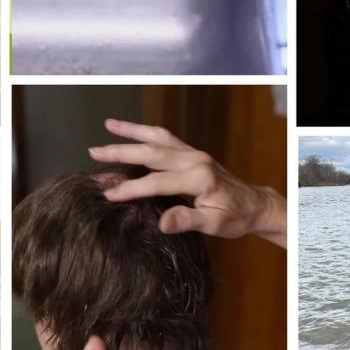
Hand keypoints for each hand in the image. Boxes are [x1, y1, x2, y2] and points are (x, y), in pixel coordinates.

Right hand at [88, 118, 286, 247]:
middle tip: (94, 152)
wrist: (255, 204)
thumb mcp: (215, 225)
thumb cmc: (235, 217)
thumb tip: (162, 223)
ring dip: (131, 131)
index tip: (109, 194)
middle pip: (151, 153)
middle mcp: (194, 159)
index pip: (156, 182)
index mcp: (198, 178)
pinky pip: (165, 137)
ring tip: (108, 125)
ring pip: (157, 138)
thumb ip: (188, 220)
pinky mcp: (192, 152)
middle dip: (121, 151)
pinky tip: (131, 130)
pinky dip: (146, 132)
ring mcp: (193, 153)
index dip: (131, 188)